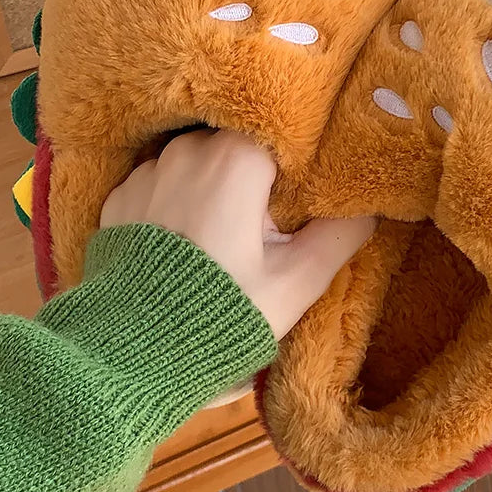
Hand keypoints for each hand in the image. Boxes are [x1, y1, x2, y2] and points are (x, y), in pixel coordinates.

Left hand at [100, 129, 375, 338]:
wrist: (132, 355)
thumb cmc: (223, 312)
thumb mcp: (296, 281)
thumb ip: (340, 234)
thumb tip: (372, 207)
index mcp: (234, 160)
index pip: (280, 136)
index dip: (297, 163)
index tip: (305, 193)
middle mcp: (187, 151)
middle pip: (239, 147)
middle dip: (257, 177)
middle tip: (269, 221)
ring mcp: (147, 173)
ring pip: (199, 163)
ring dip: (215, 187)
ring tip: (224, 233)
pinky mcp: (119, 197)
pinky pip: (163, 184)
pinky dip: (179, 201)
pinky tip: (187, 240)